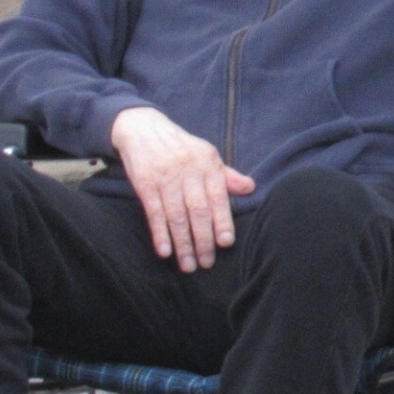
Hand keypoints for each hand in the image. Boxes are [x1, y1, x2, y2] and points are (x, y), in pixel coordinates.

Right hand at [110, 106, 253, 271]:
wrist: (143, 128)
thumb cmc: (181, 147)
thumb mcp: (206, 154)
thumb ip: (226, 175)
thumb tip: (250, 188)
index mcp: (208, 163)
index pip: (218, 197)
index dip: (222, 221)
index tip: (225, 243)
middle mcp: (188, 170)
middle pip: (198, 211)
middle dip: (203, 240)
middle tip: (207, 263)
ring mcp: (165, 177)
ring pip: (177, 216)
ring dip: (183, 244)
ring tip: (188, 265)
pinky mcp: (145, 183)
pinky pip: (154, 212)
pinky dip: (160, 233)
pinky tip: (165, 251)